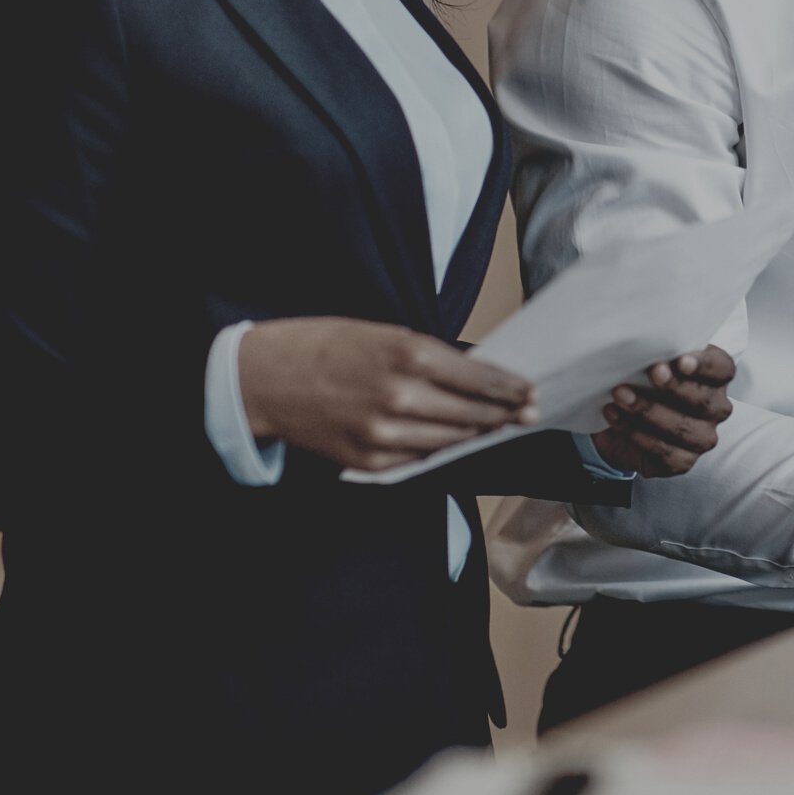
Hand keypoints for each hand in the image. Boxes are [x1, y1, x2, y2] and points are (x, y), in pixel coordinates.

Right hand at [237, 317, 534, 473]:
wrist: (264, 379)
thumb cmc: (325, 346)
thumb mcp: (385, 333)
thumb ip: (431, 356)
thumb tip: (476, 375)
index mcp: (408, 354)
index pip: (479, 379)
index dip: (510, 388)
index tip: (529, 390)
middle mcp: (401, 397)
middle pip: (473, 414)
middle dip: (504, 414)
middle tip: (527, 412)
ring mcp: (384, 434)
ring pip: (451, 441)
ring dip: (478, 434)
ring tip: (497, 426)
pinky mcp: (369, 460)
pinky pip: (419, 459)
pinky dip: (438, 449)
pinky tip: (453, 441)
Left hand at [590, 345, 736, 477]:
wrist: (621, 420)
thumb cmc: (643, 383)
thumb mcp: (651, 362)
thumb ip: (658, 354)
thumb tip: (644, 346)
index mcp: (716, 378)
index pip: (722, 369)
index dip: (704, 365)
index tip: (681, 361)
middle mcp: (716, 409)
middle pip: (704, 401)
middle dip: (674, 387)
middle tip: (650, 373)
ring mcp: (702, 438)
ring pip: (683, 428)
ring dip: (648, 411)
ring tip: (619, 395)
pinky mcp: (682, 461)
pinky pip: (663, 451)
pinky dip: (635, 433)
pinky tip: (615, 416)